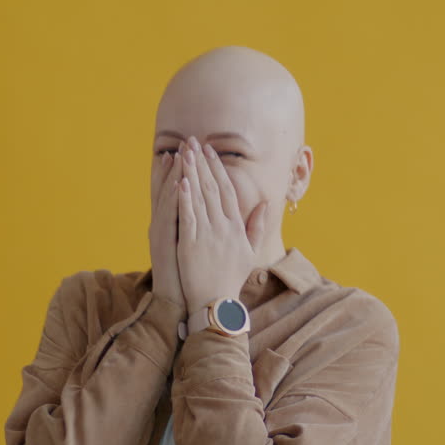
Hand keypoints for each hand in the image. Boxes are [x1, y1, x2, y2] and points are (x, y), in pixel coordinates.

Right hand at [149, 145, 185, 309]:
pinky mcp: (163, 245)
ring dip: (174, 177)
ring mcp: (161, 234)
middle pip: (168, 189)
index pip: (176, 192)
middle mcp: (162, 225)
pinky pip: (169, 219)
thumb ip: (197, 228)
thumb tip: (206, 213)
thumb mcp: (192, 247)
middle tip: (185, 144)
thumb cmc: (188, 276)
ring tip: (181, 156)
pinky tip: (180, 185)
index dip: (181, 171)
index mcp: (171, 226)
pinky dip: (174, 201)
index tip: (189, 152)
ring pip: (167, 199)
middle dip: (177, 166)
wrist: (177, 302)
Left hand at [175, 135, 269, 314]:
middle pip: (212, 188)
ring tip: (184, 152)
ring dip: (192, 172)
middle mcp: (223, 227)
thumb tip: (265, 203)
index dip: (218, 169)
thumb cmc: (231, 278)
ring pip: (199, 197)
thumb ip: (257, 226)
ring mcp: (207, 235)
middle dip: (202, 163)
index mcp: (236, 227)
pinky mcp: (190, 244)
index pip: (227, 190)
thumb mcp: (250, 251)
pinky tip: (180, 180)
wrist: (216, 303)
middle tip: (193, 141)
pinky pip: (188, 216)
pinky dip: (184, 198)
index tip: (209, 151)